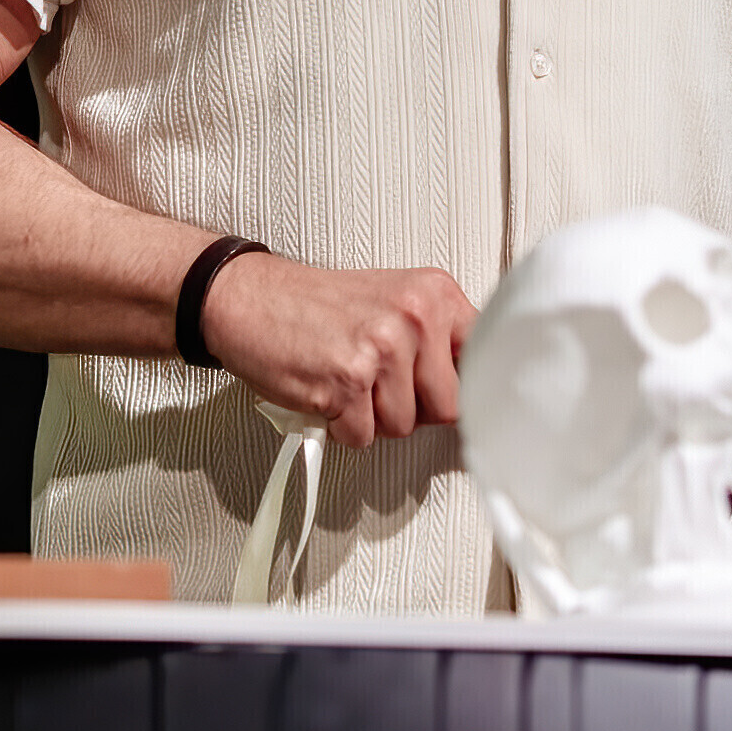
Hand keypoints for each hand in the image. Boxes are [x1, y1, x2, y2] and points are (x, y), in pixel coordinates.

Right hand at [198, 254, 476, 450]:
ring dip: (371, 418)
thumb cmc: (315, 307)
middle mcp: (415, 315)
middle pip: (448, 406)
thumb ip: (435, 340)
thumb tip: (473, 390)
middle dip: (412, 409)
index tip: (445, 397)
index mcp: (434, 293)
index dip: (463, 389)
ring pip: (404, 427)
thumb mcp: (392, 302)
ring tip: (346, 381)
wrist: (248, 298)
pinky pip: (363, 437)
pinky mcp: (348, 381)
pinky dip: (341, 428)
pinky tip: (325, 392)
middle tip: (377, 385)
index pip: (483, 360)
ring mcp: (382, 348)